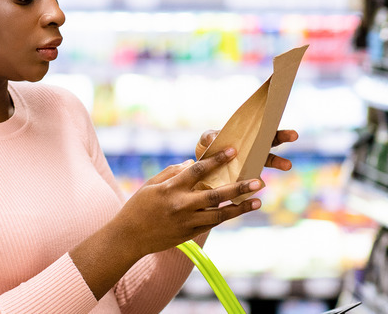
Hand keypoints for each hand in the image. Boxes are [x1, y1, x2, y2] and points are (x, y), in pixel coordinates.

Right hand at [115, 147, 262, 256]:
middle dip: (239, 187)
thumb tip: (192, 164)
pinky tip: (239, 210)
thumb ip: (172, 172)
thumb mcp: (151, 185)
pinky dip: (226, 216)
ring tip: (257, 201)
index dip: (217, 160)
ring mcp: (187, 221)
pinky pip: (212, 223)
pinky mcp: (189, 234)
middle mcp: (181, 205)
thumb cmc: (138, 207)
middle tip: (259, 181)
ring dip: (240, 207)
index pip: (198, 171)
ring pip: (220, 213)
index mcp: (171, 188)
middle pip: (216, 194)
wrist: (129, 237)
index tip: (233, 151)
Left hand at [195, 129, 298, 170]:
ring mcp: (250, 163)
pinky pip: (253, 178)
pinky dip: (257, 180)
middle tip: (294, 135)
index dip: (274, 126)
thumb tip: (215, 138)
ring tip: (288, 165)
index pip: (262, 129)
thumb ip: (210, 137)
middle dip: (283, 137)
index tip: (287, 125)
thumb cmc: (208, 149)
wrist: (200, 168)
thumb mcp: (206, 139)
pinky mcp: (244, 177)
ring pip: (267, 160)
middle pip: (270, 142)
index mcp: (245, 136)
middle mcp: (252, 149)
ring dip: (279, 162)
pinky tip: (261, 182)